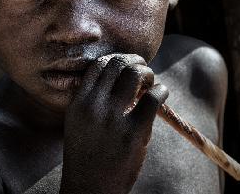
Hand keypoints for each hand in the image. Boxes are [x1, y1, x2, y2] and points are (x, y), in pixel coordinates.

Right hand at [60, 54, 168, 193]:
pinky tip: (161, 94)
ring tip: (150, 81)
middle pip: (117, 63)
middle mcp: (93, 106)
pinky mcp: (134, 132)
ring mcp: (113, 118)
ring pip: (135, 74)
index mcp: (78, 102)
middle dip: (134, 61)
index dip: (115, 59)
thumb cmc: (87, 155)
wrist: (90, 189)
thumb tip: (120, 77)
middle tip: (142, 68)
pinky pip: (153, 97)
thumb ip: (91, 99)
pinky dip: (161, 90)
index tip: (125, 64)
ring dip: (147, 72)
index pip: (98, 65)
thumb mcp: (78, 123)